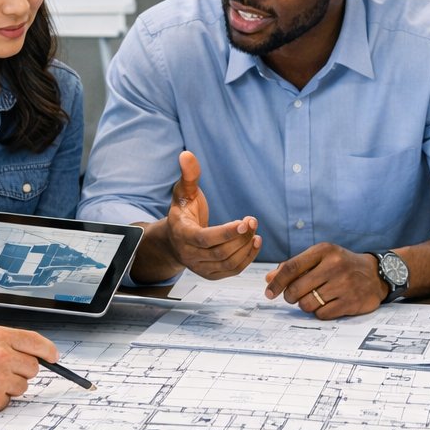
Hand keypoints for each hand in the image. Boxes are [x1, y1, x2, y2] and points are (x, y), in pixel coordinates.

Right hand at [0, 326, 57, 416]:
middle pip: (33, 367)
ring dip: (8, 386)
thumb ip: (0, 341)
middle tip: (0, 372)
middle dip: (21, 371)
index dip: (48, 352)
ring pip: (21, 386)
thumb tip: (23, 350)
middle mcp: (2, 356)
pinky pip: (7, 401)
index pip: (37, 343)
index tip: (53, 357)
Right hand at [165, 150, 261, 278]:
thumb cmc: (183, 212)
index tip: (245, 222)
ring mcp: (200, 268)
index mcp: (181, 234)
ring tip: (255, 231)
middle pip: (221, 252)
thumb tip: (186, 154)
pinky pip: (232, 271)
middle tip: (252, 221)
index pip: (205, 238)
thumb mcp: (183, 192)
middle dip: (241, 237)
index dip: (226, 232)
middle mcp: (189, 255)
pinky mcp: (211, 275)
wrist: (174, 240)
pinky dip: (247, 258)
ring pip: (228, 263)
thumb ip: (188, 175)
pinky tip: (255, 243)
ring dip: (246, 248)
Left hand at [264, 244, 384, 318]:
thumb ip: (294, 267)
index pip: (292, 267)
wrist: (376, 274)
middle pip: (297, 289)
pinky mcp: (351, 302)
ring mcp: (344, 284)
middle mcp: (334, 266)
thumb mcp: (320, 258)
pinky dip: (319, 312)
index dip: (277, 282)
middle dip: (290, 296)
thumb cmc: (341, 265)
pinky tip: (327, 304)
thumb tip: (269, 279)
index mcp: (324, 251)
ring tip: (313, 299)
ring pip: (308, 304)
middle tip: (293, 297)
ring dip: (305, 305)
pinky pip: (322, 314)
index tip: (269, 293)